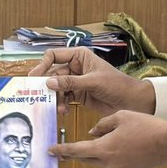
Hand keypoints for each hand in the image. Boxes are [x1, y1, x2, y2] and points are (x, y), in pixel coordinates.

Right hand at [30, 47, 155, 120]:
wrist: (132, 102)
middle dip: (47, 86)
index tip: (34, 78)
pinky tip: (63, 111)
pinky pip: (63, 98)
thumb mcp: (93, 82)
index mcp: (79, 56)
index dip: (42, 65)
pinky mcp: (78, 94)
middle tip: (39, 96)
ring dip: (55, 98)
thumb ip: (71, 82)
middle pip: (52, 74)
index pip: (53, 56)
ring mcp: (76, 81)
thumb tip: (49, 83)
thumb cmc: (118, 85)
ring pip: (57, 88)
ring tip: (58, 108)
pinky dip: (61, 104)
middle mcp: (75, 67)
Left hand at [50, 109, 166, 167]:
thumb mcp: (121, 117)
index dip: (62, 150)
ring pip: (98, 162)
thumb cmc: (145, 126)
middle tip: (63, 150)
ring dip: (92, 154)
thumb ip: (102, 124)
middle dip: (74, 153)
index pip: (76, 150)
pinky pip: (110, 164)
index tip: (50, 150)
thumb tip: (92, 132)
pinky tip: (112, 148)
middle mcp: (108, 162)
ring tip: (93, 143)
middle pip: (85, 158)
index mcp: (104, 148)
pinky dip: (107, 157)